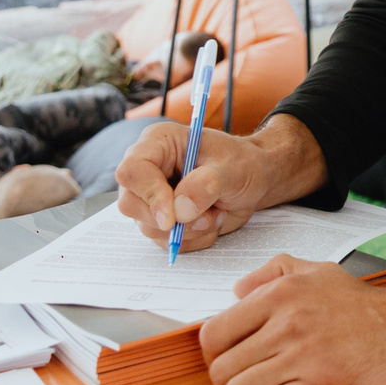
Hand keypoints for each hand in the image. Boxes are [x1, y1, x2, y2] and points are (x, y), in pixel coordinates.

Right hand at [113, 116, 322, 250]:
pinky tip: (211, 220)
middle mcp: (148, 170)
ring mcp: (151, 197)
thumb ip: (206, 184)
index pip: (132, 170)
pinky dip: (192, 239)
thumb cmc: (243, 163)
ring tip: (216, 212)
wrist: (255, 179)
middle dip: (172, 219)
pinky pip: (165, 242)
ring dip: (188, 230)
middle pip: (130, 204)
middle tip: (207, 215)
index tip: (173, 216)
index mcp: (159, 143)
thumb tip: (180, 209)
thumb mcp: (232, 168)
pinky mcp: (160, 220)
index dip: (149, 195)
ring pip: (149, 228)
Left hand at [201, 247, 385, 384]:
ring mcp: (304, 358)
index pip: (213, 334)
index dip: (218, 352)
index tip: (234, 356)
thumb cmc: (367, 303)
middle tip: (254, 377)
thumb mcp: (319, 270)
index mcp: (282, 294)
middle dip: (232, 379)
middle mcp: (288, 324)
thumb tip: (237, 292)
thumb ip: (273, 272)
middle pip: (221, 370)